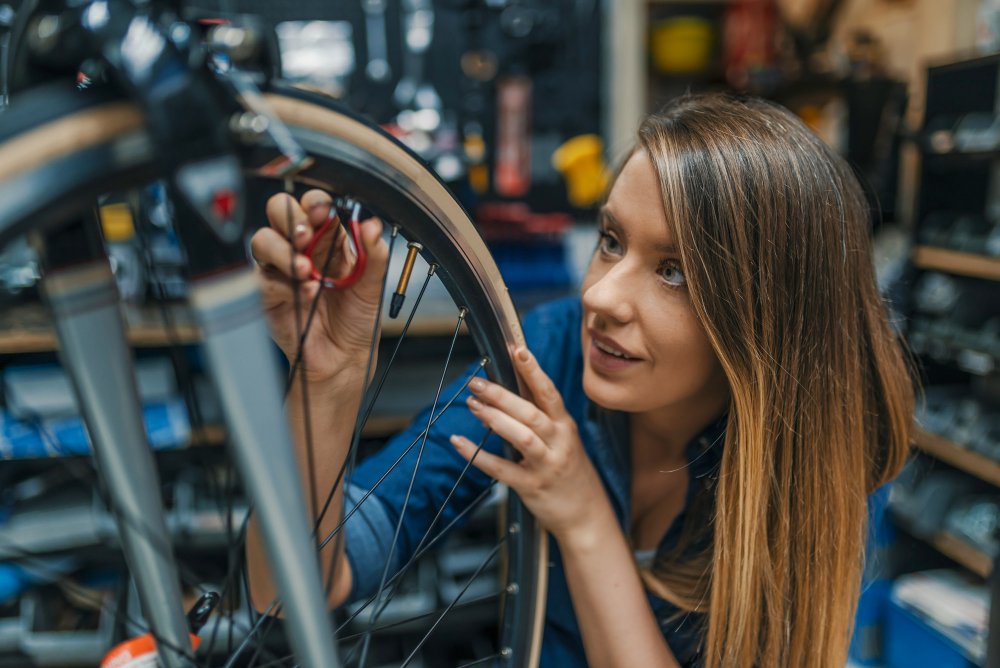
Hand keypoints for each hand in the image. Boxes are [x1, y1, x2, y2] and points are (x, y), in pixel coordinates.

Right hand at [251, 190, 388, 384]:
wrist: (344, 357)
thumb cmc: (356, 319)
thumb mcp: (373, 285)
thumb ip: (374, 254)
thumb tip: (372, 225)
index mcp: (328, 238)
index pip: (313, 205)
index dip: (315, 203)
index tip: (323, 213)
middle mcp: (301, 248)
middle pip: (279, 211)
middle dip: (290, 218)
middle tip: (306, 237)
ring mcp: (282, 270)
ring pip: (262, 240)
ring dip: (283, 251)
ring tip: (307, 271)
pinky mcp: (269, 295)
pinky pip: (264, 279)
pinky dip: (285, 284)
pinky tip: (308, 293)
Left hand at [450, 347, 608, 541]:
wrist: (586, 514)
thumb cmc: (569, 470)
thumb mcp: (562, 439)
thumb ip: (539, 415)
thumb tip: (507, 389)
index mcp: (565, 425)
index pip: (548, 392)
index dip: (533, 371)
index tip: (517, 350)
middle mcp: (559, 442)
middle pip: (531, 412)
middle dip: (502, 395)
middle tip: (476, 382)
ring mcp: (547, 465)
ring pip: (522, 437)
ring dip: (495, 419)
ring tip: (473, 405)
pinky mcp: (532, 486)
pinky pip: (502, 469)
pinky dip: (478, 456)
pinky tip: (460, 442)